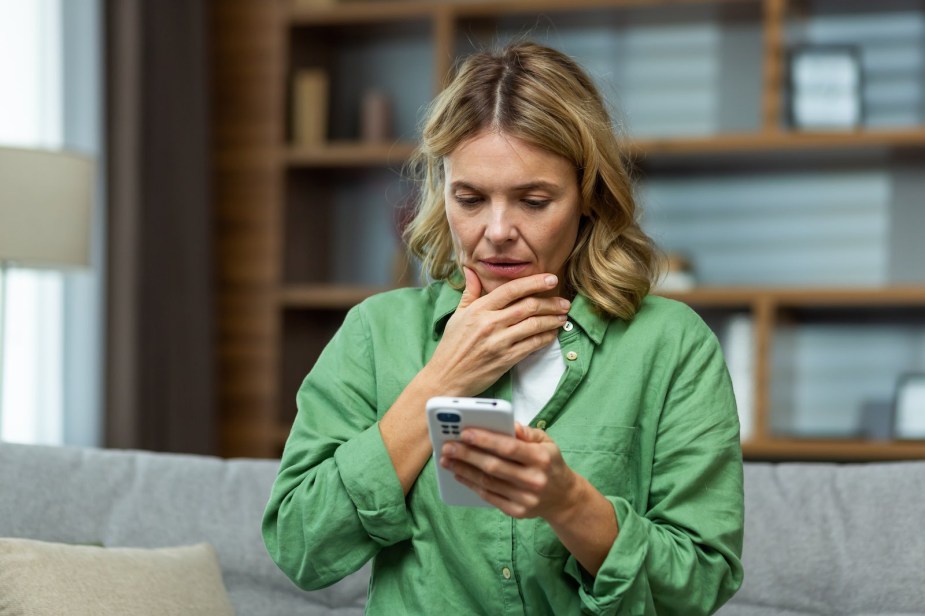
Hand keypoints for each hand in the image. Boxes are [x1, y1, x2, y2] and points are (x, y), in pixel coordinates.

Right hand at [422, 267, 569, 396]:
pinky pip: (532, 345)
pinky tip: (552, 333)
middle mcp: (490, 323)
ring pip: (534, 325)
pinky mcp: (506, 359)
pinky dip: (546, 338)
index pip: (511, 290)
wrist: (446, 377)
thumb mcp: (458, 315)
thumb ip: (470, 292)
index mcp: (479, 309)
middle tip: (564, 301)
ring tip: (562, 316)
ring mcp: (499, 342)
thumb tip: (471, 271)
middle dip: (551, 302)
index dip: (534, 282)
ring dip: (552, 319)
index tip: (551, 279)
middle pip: (528, 306)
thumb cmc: (452, 346)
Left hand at [439, 422, 579, 519]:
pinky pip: (489, 497)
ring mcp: (526, 498)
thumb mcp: (546, 442)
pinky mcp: (517, 512)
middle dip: (467, 455)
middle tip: (447, 447)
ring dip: (464, 470)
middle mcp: (534, 479)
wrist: (564, 497)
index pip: (509, 448)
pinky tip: (459, 475)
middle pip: (494, 466)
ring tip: (447, 460)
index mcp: (541, 458)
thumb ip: (526, 432)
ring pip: (488, 483)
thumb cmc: (549, 463)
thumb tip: (507, 423)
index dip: (485, 440)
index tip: (464, 433)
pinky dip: (472, 485)